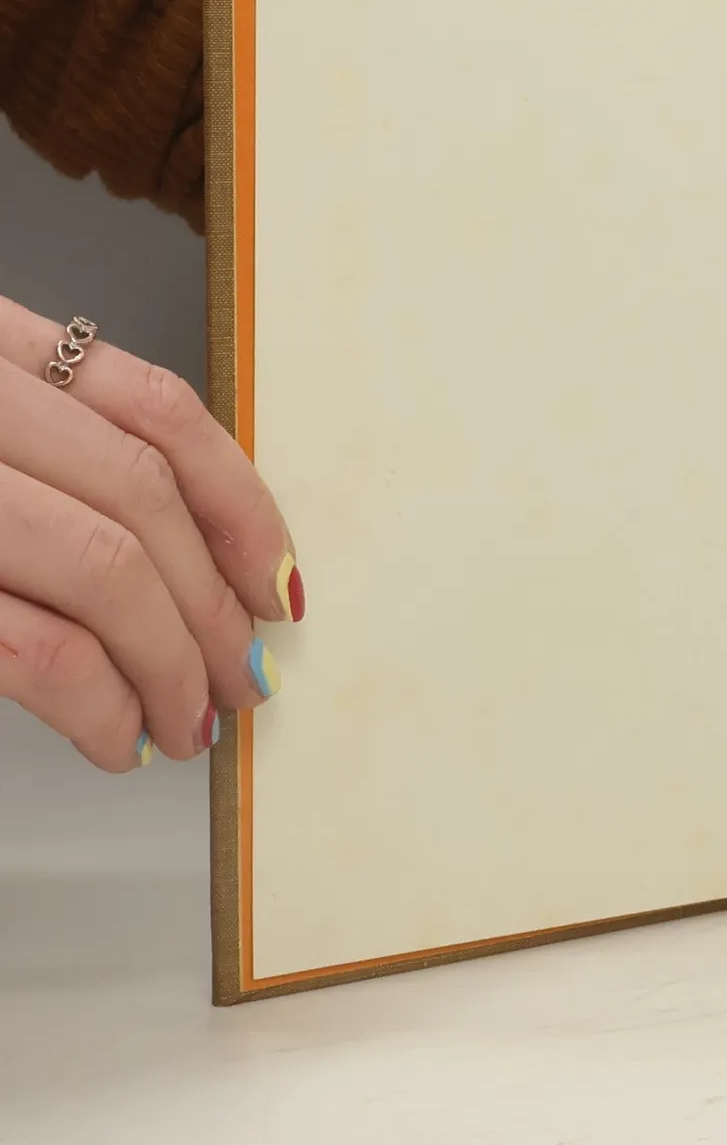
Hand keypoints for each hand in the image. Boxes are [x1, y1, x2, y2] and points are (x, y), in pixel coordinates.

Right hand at [0, 297, 299, 770]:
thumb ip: (46, 456)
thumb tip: (194, 561)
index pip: (158, 407)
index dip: (243, 501)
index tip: (279, 581)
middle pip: (145, 498)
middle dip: (215, 604)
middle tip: (245, 679)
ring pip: (105, 568)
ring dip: (172, 664)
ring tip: (190, 723)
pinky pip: (30, 641)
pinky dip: (95, 700)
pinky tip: (114, 737)